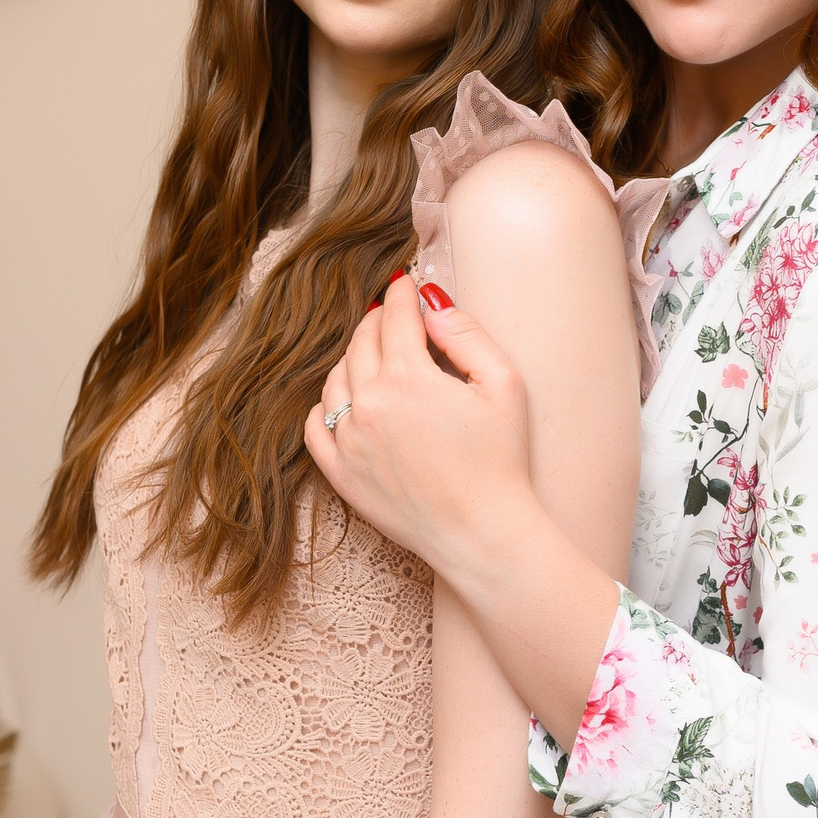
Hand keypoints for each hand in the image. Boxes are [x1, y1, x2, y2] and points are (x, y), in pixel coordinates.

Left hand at [304, 275, 534, 580]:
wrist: (482, 533)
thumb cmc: (501, 460)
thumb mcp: (503, 385)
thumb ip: (466, 334)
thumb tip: (430, 300)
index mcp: (408, 377)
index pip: (394, 317)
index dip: (401, 294)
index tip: (405, 283)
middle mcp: (368, 404)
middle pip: (361, 342)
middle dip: (377, 321)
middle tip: (392, 315)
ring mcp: (348, 440)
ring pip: (335, 379)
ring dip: (354, 358)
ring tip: (375, 356)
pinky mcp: (340, 473)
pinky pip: (314, 425)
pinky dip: (326, 405)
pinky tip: (347, 401)